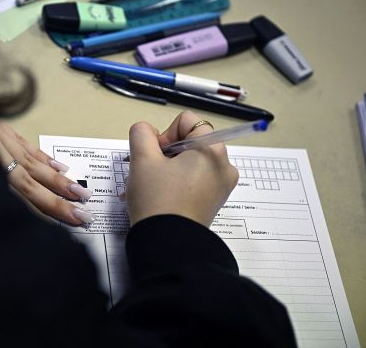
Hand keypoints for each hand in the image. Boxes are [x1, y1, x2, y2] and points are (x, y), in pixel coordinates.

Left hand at [0, 110, 94, 225]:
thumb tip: (15, 215)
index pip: (24, 191)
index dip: (51, 205)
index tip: (75, 218)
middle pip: (31, 178)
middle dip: (60, 196)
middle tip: (85, 211)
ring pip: (31, 160)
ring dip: (57, 178)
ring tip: (80, 191)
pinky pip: (23, 144)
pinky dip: (42, 156)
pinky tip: (59, 166)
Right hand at [126, 111, 238, 227]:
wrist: (166, 244)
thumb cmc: (157, 201)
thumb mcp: (142, 160)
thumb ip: (141, 134)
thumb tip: (147, 131)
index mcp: (212, 150)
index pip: (187, 121)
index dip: (165, 134)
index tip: (155, 156)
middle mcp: (224, 165)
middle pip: (191, 141)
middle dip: (167, 153)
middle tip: (151, 172)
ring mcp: (222, 184)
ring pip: (192, 161)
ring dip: (170, 168)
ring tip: (154, 186)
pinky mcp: (215, 200)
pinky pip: (196, 179)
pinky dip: (179, 181)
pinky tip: (163, 195)